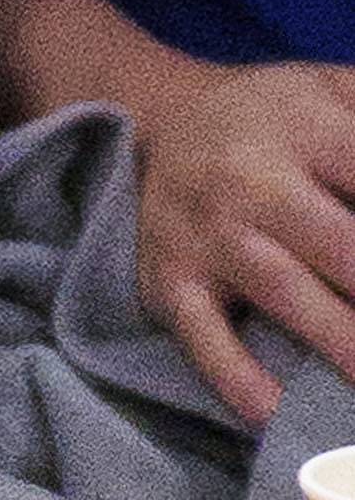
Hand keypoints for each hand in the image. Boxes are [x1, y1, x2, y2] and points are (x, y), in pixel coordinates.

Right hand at [127, 56, 354, 426]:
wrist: (162, 120)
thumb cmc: (275, 111)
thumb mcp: (337, 87)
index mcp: (308, 130)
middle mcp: (255, 185)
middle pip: (342, 246)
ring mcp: (210, 239)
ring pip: (284, 294)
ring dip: (339, 340)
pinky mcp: (171, 284)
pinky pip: (203, 338)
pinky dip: (235, 378)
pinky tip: (273, 412)